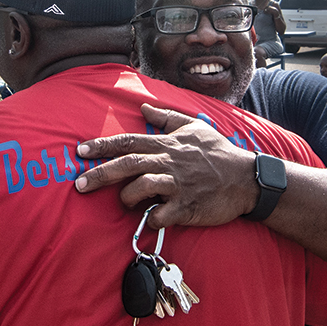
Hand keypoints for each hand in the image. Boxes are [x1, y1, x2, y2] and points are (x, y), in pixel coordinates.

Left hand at [74, 103, 257, 228]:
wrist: (246, 179)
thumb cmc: (219, 153)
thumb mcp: (195, 127)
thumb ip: (167, 117)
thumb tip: (143, 106)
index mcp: (167, 144)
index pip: (129, 141)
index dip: (102, 146)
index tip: (80, 151)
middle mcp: (169, 162)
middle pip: (128, 164)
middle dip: (100, 174)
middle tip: (79, 185)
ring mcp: (178, 185)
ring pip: (142, 187)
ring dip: (127, 197)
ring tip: (126, 202)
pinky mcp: (187, 206)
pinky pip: (160, 215)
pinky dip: (150, 218)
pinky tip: (151, 219)